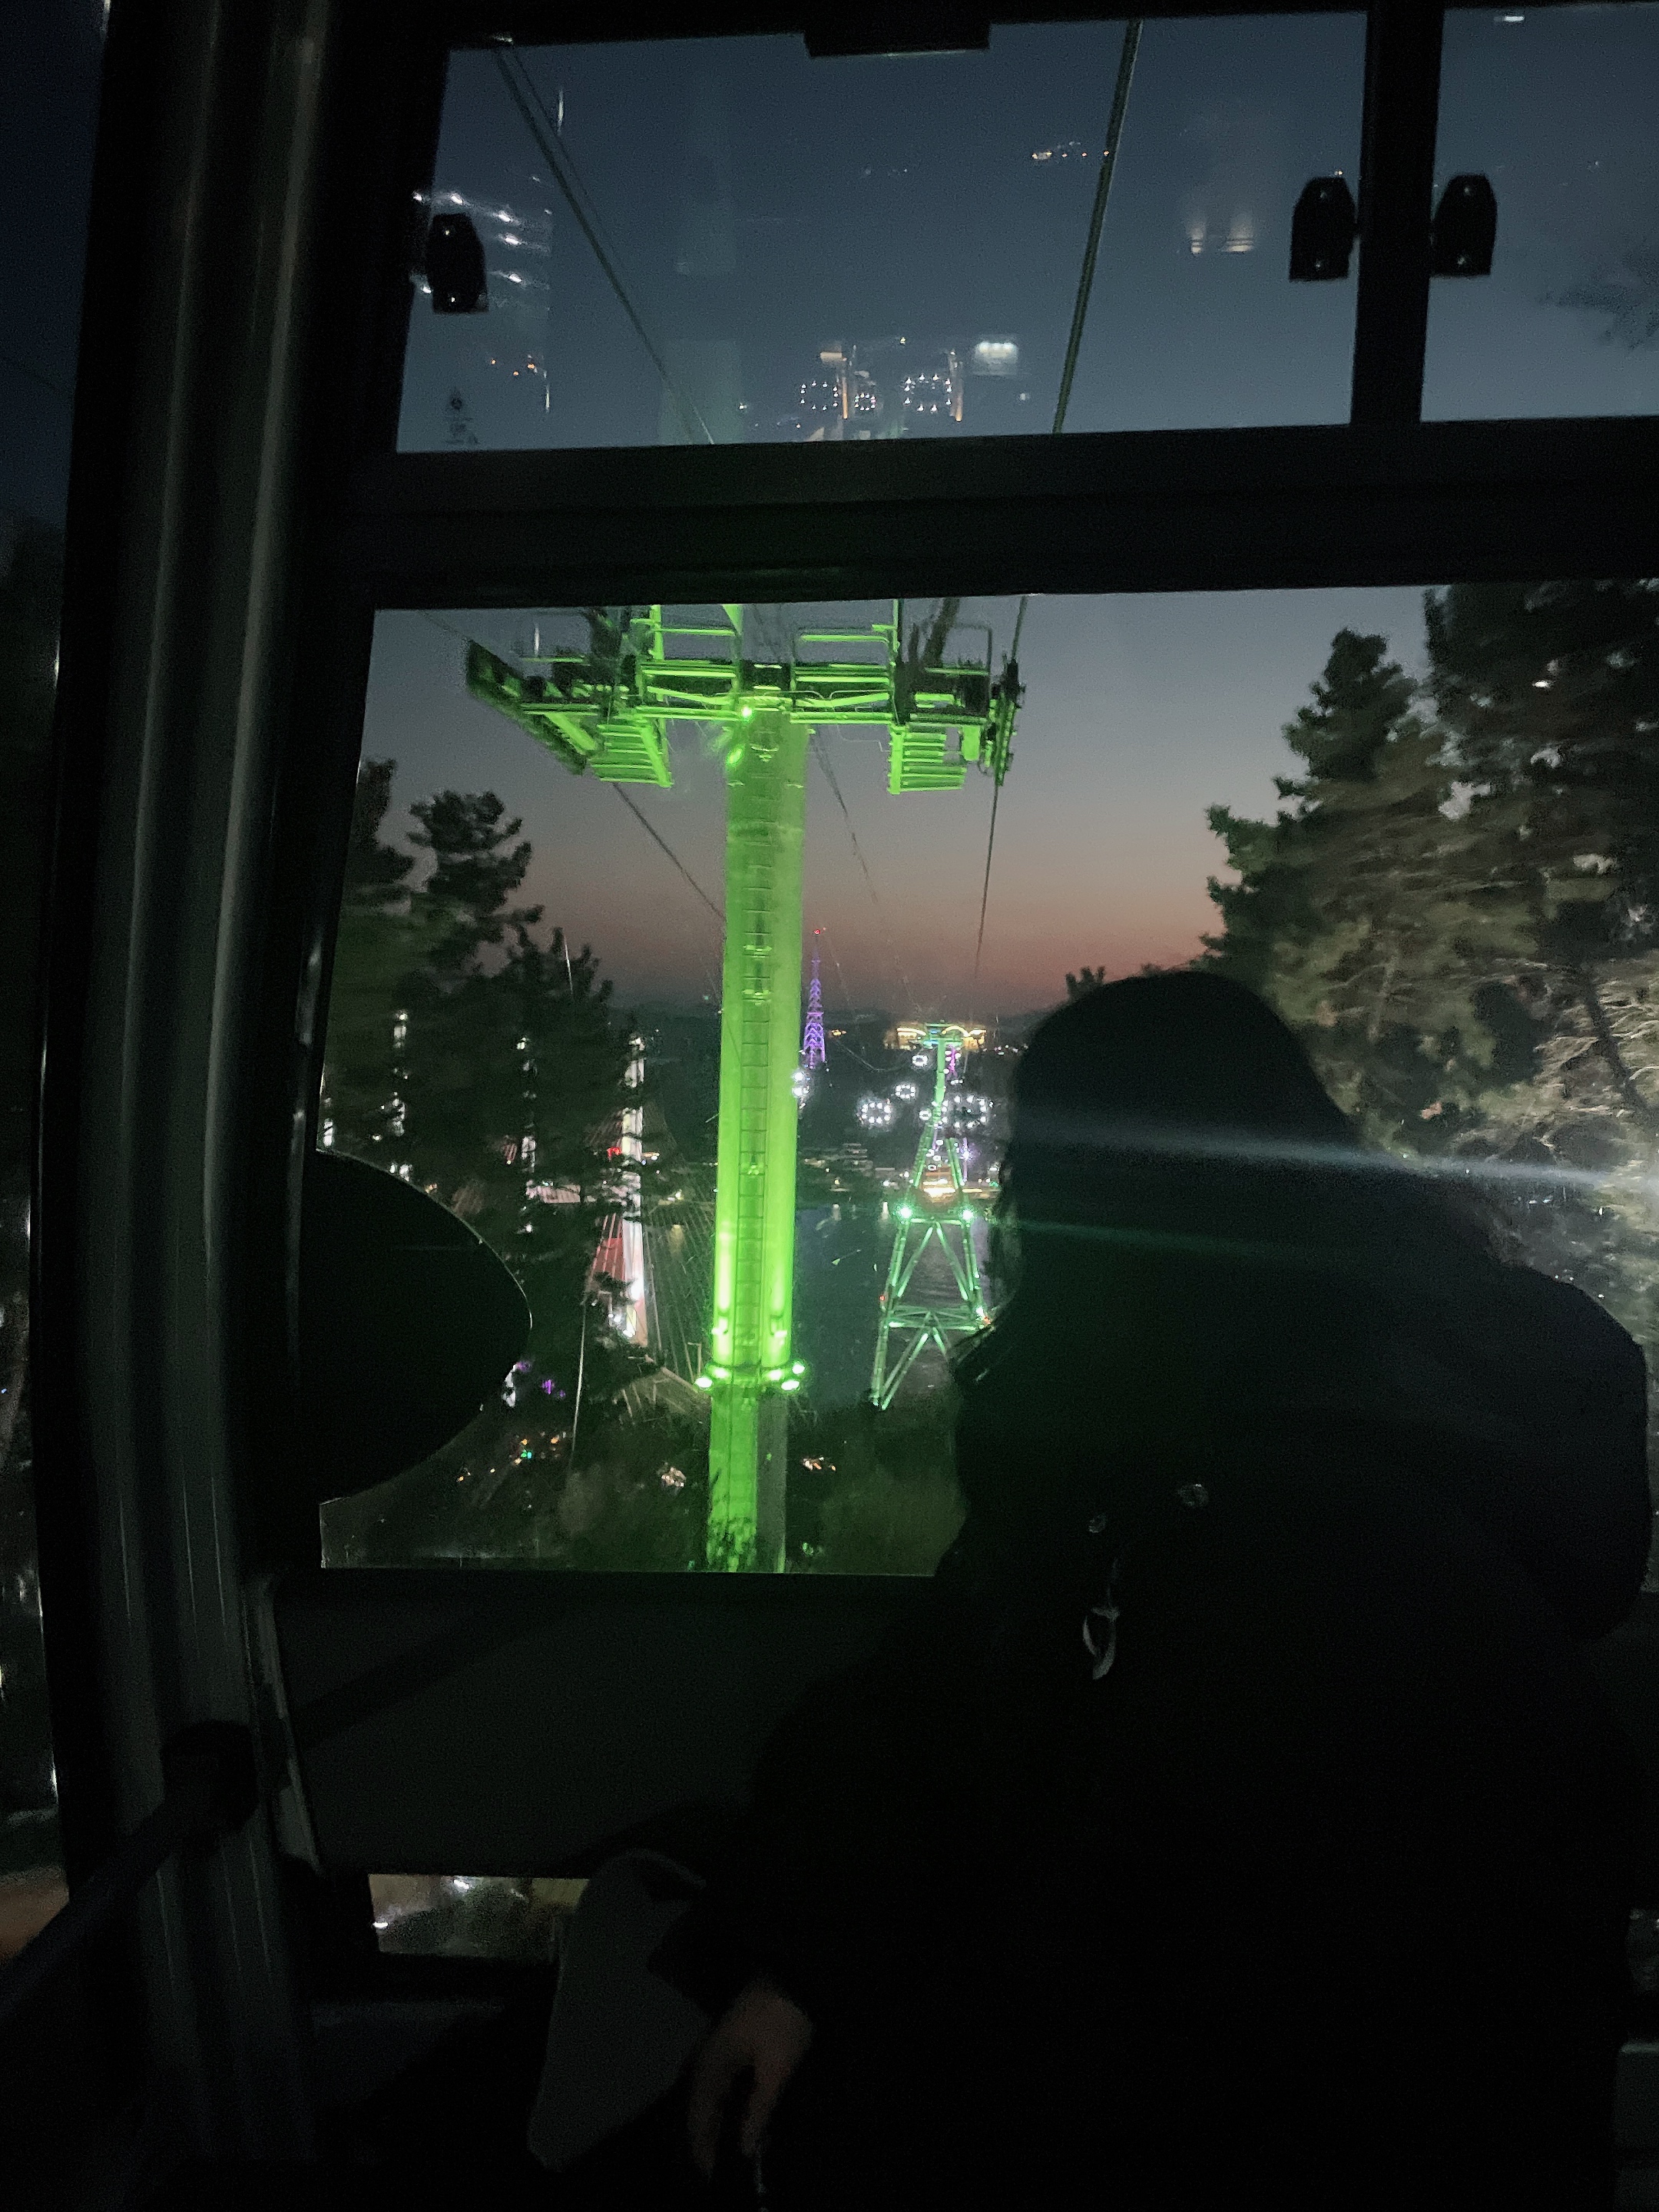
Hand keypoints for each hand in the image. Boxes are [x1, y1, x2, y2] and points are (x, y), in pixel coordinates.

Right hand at [686, 1974, 814, 2179]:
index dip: (702, 2148)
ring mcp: (717, 2049)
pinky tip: (740, 2115)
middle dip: (708, 2138)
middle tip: (720, 2166)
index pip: (698, 2116)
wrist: (792, 1973)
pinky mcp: (731, 2044)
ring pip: (710, 2096)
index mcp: (710, 2065)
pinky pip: (721, 2084)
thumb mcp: (776, 2068)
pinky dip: (726, 2105)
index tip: (710, 2176)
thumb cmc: (781, 2021)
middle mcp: (706, 2058)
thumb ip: (759, 2109)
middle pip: (700, 2107)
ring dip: (717, 2122)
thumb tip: (746, 2148)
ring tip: (729, 2147)